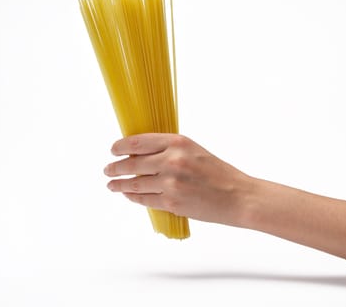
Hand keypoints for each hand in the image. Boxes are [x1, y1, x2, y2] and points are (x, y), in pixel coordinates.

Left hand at [104, 133, 252, 225]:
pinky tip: (129, 195)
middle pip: (132, 164)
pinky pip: (144, 200)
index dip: (121, 146)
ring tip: (113, 185)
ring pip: (135, 184)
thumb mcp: (195, 151)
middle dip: (115, 168)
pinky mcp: (171, 202)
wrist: (238, 196)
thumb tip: (141, 155)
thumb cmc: (219, 174)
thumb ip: (170, 151)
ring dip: (120, 185)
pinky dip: (134, 198)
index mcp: (178, 142)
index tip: (113, 150)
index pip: (138, 142)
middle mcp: (172, 160)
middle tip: (108, 170)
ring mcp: (170, 183)